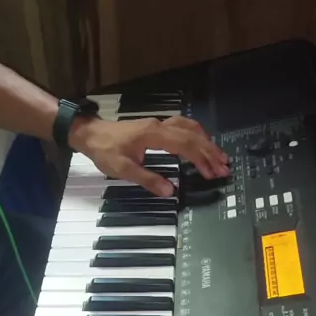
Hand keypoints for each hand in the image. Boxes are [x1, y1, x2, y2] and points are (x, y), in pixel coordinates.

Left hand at [69, 115, 229, 195]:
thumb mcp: (123, 170)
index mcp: (154, 135)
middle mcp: (160, 126)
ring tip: (218, 156)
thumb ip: (148, 180)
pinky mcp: (156, 127)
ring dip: (205, 141)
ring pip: (189, 128)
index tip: (212, 172)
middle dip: (210, 152)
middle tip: (224, 167)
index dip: (201, 159)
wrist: (91, 134)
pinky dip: (196, 135)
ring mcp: (158, 124)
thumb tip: (170, 191)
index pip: (185, 145)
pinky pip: (182, 127)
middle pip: (192, 135)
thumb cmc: (105, 151)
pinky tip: (201, 142)